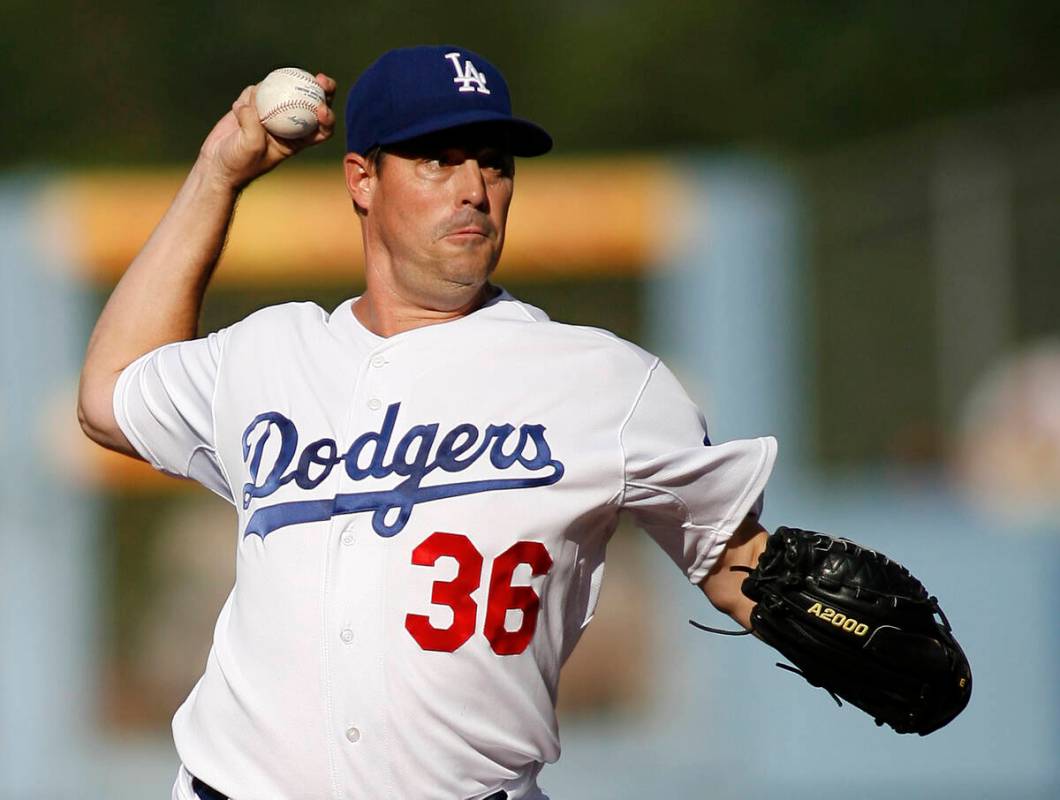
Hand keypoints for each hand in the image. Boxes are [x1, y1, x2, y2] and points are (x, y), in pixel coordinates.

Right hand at [198, 72, 336, 190]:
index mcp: (297, 141)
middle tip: (319, 78)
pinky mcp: (254, 105)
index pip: (322, 129)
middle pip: (312, 103)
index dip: (328, 117)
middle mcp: (288, 125)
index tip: (321, 108)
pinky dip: (248, 95)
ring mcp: (272, 112)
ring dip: (274, 89)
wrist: (217, 163)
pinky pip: (256, 91)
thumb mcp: (251, 146)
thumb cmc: (239, 162)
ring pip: (282, 90)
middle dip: (322, 88)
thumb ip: (254, 124)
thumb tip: (252, 104)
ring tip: (260, 93)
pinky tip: (238, 108)